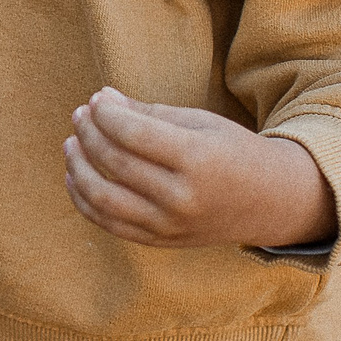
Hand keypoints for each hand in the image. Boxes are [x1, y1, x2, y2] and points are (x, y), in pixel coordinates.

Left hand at [63, 87, 337, 250]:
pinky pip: (110, 223)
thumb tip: (100, 99)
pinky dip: (85, 200)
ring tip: (71, 144)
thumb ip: (148, 113)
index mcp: (196, 160)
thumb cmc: (232, 151)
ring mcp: (169, 225)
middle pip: (116, 163)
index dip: (105, 114)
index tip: (95, 100)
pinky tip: (76, 175)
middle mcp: (182, 198)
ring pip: (104, 198)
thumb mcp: (199, 122)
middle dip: (89, 134)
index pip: (133, 134)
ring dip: (78, 168)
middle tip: (79, 115)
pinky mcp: (161, 241)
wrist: (269, 201)